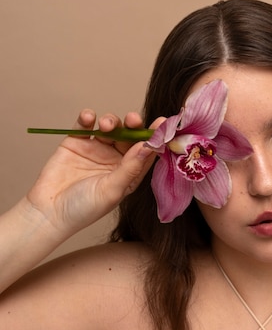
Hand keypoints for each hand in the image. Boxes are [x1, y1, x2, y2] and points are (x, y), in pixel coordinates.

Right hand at [26, 109, 161, 235]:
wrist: (49, 212)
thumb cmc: (84, 208)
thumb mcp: (112, 189)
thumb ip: (130, 167)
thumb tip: (149, 145)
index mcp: (129, 173)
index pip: (146, 152)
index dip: (155, 138)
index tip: (163, 123)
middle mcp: (115, 160)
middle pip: (129, 136)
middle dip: (133, 125)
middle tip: (132, 120)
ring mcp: (95, 150)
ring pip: (110, 128)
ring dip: (111, 121)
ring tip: (106, 125)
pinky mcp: (76, 143)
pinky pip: (84, 125)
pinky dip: (87, 118)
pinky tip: (88, 118)